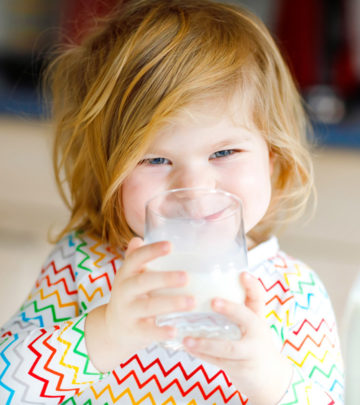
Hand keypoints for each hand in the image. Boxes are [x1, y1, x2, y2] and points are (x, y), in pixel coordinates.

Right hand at [85, 237, 194, 371]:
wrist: (111, 329)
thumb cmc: (129, 296)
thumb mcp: (129, 277)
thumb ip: (135, 258)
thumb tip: (137, 238)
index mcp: (126, 274)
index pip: (136, 258)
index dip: (152, 251)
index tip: (170, 245)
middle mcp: (124, 291)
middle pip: (143, 282)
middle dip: (165, 279)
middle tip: (186, 277)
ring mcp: (128, 312)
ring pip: (149, 306)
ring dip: (171, 303)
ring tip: (191, 302)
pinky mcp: (133, 331)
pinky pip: (148, 332)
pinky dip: (161, 331)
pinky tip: (175, 330)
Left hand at [182, 272, 292, 404]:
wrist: (271, 376)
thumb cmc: (254, 341)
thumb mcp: (252, 322)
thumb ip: (239, 305)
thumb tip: (213, 282)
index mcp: (258, 317)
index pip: (259, 298)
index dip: (252, 285)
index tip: (242, 274)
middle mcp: (257, 333)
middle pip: (247, 319)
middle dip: (231, 309)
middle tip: (214, 301)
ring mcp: (251, 353)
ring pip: (228, 348)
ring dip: (206, 343)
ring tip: (187, 338)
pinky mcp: (241, 369)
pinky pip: (219, 363)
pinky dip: (202, 356)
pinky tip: (188, 348)